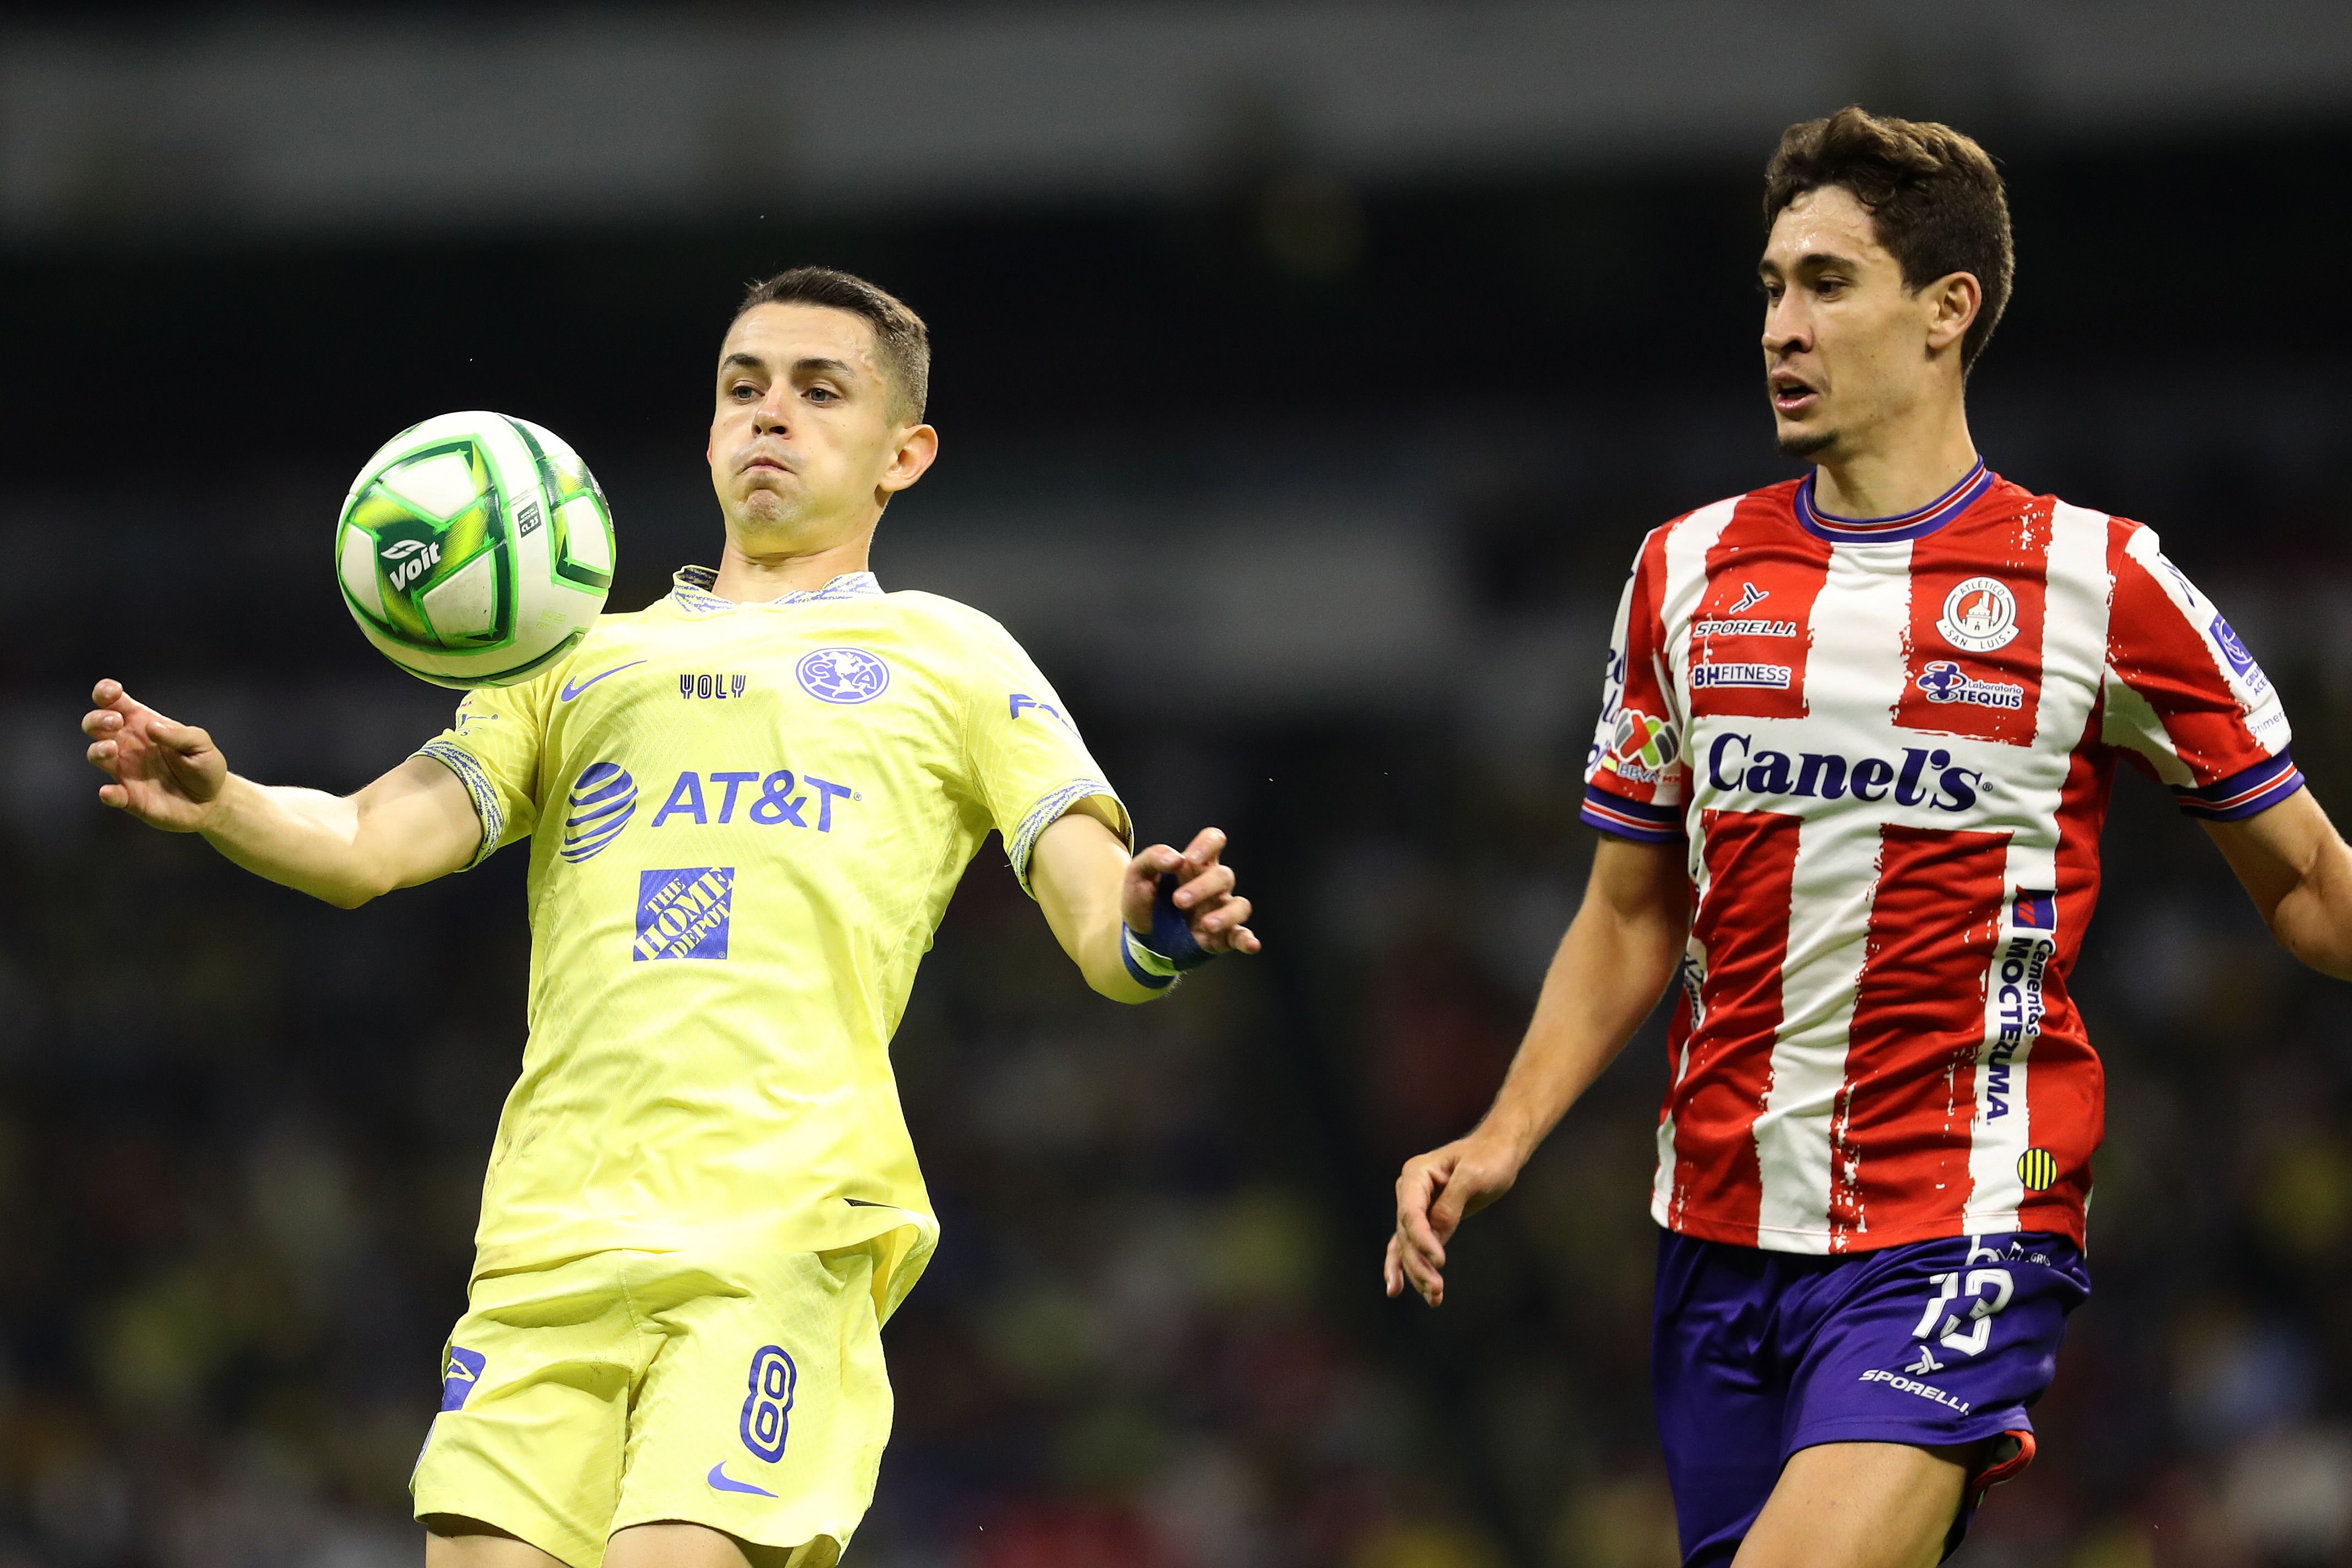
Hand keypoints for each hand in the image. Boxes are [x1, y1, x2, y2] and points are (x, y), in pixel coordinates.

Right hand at [81, 678, 229, 831]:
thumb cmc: (204, 765)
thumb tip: (151, 727)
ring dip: (98, 750)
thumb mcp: (201, 744)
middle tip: (116, 722)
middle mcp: (128, 744)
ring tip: (112, 748)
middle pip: (95, 724)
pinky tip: (111, 791)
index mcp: (143, 724)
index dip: (105, 692)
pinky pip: (110, 795)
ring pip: (96, 754)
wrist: (212, 801)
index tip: (113, 691)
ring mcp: (125, 770)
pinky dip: (108, 793)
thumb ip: (179, 734)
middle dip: (97, 719)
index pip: (114, 703)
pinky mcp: (129, 797)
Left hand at [1123, 826, 1261, 955]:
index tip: (1190, 860)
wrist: (1139, 936)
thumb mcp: (1138, 874)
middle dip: (1203, 887)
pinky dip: (1248, 940)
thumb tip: (1177, 860)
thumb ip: (1154, 857)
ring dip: (1225, 915)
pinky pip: (1241, 935)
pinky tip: (1251, 944)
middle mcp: (1212, 885)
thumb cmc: (1144, 900)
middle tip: (1177, 901)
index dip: (1207, 845)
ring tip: (1205, 925)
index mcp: (1194, 864)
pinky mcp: (1222, 936)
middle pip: (1224, 875)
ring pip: (1240, 905)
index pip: (1214, 840)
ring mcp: (1219, 910)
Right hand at [1385, 1128, 1525, 1306]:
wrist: (1499, 1152)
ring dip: (1417, 1272)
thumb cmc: (1489, 1158)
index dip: (1422, 1240)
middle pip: (1406, 1234)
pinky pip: (1410, 1246)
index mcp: (1416, 1175)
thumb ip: (1451, 1203)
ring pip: (1407, 1245)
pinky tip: (1397, 1289)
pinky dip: (1406, 1267)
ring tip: (1434, 1298)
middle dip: (1420, 1264)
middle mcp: (1409, 1191)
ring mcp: (1415, 1206)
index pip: (1411, 1214)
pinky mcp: (1427, 1220)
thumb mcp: (1474, 1176)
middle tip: (1437, 1290)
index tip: (1441, 1262)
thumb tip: (1437, 1233)